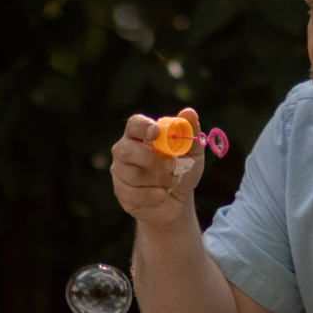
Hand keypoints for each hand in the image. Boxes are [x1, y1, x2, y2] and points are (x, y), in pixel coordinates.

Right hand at [110, 104, 204, 224]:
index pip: (134, 124)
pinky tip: (163, 194)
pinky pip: (134, 194)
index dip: (143, 127)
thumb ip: (190, 132)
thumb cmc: (182, 170)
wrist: (179, 200)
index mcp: (140, 135)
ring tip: (172, 181)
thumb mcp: (192, 152)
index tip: (156, 132)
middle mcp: (124, 151)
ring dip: (160, 180)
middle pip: (127, 150)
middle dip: (151, 159)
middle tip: (171, 166)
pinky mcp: (121, 193)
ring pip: (133, 175)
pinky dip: (155, 195)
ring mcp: (120, 173)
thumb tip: (189, 113)